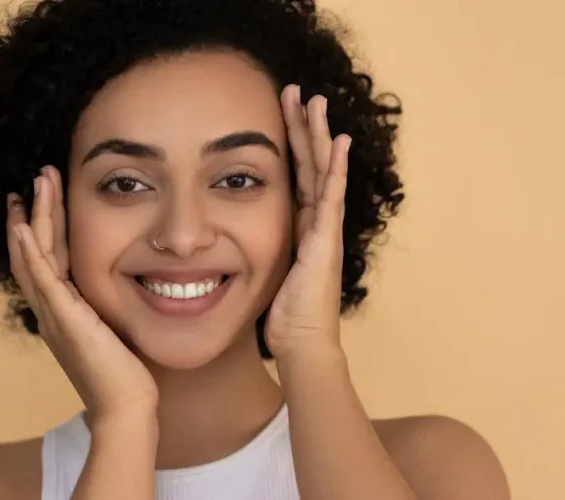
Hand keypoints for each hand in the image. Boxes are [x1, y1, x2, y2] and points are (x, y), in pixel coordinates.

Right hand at [6, 166, 158, 421]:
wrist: (124, 406)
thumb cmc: (123, 373)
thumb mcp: (111, 330)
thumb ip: (104, 308)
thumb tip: (118, 289)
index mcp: (62, 310)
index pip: (49, 259)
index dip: (45, 227)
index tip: (43, 198)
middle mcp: (50, 309)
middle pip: (35, 251)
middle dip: (36, 212)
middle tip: (36, 178)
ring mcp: (54, 314)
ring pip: (35, 256)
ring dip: (33, 218)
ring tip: (33, 185)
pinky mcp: (65, 319)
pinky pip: (43, 279)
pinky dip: (30, 251)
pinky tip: (24, 225)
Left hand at [265, 85, 350, 358]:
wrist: (302, 343)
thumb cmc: (285, 314)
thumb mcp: (265, 271)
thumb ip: (255, 249)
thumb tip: (227, 241)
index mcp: (300, 225)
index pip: (296, 174)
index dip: (290, 142)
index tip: (282, 112)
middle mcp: (316, 222)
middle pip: (311, 163)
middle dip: (304, 127)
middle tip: (298, 92)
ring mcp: (325, 230)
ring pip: (323, 172)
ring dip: (318, 136)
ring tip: (316, 102)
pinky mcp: (326, 242)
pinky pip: (331, 198)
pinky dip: (336, 170)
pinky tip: (337, 143)